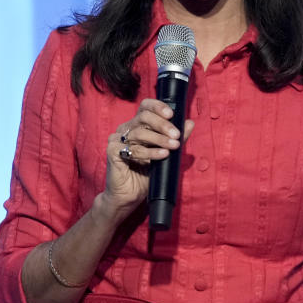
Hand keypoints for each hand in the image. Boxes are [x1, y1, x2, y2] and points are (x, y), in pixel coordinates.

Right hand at [103, 98, 193, 218]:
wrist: (130, 196)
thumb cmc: (146, 174)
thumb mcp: (165, 153)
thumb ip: (176, 138)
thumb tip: (190, 123)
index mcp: (137, 125)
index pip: (146, 107)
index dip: (158, 107)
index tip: (171, 114)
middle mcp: (126, 129)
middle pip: (143, 117)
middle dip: (162, 125)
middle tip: (176, 135)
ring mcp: (117, 139)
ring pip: (140, 133)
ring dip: (160, 140)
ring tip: (173, 147)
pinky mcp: (112, 151)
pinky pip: (133, 149)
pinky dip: (150, 152)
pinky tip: (162, 155)